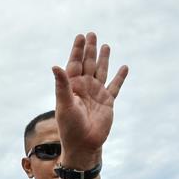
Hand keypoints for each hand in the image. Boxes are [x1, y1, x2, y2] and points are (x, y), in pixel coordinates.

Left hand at [53, 32, 128, 165]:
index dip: (77, 50)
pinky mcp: (108, 102)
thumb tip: (55, 66)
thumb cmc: (70, 127)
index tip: (80, 36)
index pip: (74, 63)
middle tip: (91, 34)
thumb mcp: (64, 104)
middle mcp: (84, 88)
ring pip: (101, 71)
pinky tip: (124, 67)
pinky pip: (115, 86)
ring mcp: (96, 94)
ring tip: (106, 45)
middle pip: (88, 64)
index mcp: (72, 86)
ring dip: (104, 59)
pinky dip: (120, 77)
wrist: (84, 144)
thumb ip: (62, 85)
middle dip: (90, 50)